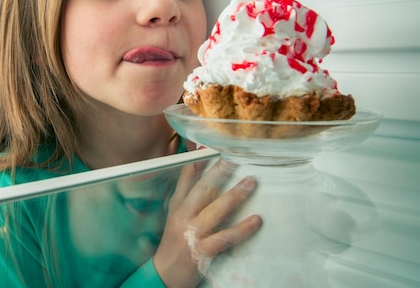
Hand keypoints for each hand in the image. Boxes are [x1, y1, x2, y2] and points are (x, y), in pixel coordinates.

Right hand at [153, 158, 260, 287]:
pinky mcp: (201, 251)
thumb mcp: (176, 214)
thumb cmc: (174, 241)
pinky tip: (256, 221)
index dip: (198, 160)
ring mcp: (192, 233)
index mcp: (178, 205)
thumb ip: (188, 192)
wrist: (164, 274)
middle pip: (202, 189)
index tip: (209, 145)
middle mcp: (183, 216)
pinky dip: (241, 229)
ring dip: (234, 195)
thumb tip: (200, 168)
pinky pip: (225, 237)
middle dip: (219, 171)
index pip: (186, 177)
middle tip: (235, 157)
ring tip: (250, 182)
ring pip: (215, 210)